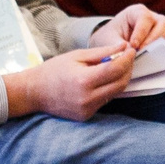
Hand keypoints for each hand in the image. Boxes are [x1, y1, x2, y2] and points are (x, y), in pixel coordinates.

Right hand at [8, 47, 136, 120]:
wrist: (33, 92)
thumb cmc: (53, 70)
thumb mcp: (77, 55)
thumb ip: (102, 52)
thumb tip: (124, 47)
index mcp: (84, 81)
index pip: (116, 69)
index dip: (127, 58)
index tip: (131, 50)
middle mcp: (87, 98)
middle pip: (120, 83)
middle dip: (127, 69)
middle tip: (126, 58)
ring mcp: (87, 109)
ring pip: (115, 93)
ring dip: (120, 79)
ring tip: (115, 67)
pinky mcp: (86, 116)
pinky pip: (105, 101)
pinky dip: (109, 89)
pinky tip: (103, 80)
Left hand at [88, 4, 164, 53]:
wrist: (110, 42)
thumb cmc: (109, 36)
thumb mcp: (109, 39)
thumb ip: (119, 45)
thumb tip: (130, 53)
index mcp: (136, 12)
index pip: (145, 18)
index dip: (141, 32)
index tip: (134, 45)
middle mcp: (151, 18)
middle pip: (163, 24)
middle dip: (153, 39)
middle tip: (141, 51)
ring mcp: (157, 30)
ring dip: (156, 47)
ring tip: (142, 57)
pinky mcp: (158, 42)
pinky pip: (163, 48)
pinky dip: (155, 54)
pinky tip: (144, 61)